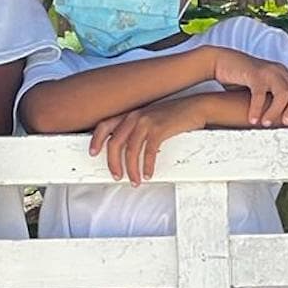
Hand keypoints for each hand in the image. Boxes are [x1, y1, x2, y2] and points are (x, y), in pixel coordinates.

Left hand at [89, 99, 204, 184]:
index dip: (96, 140)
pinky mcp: (159, 128)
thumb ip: (136, 127)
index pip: (104, 125)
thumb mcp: (150, 118)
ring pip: (130, 150)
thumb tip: (125, 146)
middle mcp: (134, 115)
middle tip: (117, 176)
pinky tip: (148, 173)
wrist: (195, 107)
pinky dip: (147, 166)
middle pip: (114, 142)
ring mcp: (146, 121)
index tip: (93, 153)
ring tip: (135, 180)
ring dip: (131, 169)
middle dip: (113, 163)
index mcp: (130, 113)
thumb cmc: (173, 115)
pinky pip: (148, 152)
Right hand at [210, 46, 287, 126]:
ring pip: (284, 93)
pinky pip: (260, 94)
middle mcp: (279, 70)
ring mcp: (267, 71)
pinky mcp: (253, 74)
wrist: (221, 61)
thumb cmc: (242, 77)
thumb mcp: (262, 84)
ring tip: (267, 124)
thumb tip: (281, 117)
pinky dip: (258, 109)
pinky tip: (252, 119)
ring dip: (277, 111)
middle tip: (287, 123)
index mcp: (283, 73)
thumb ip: (273, 94)